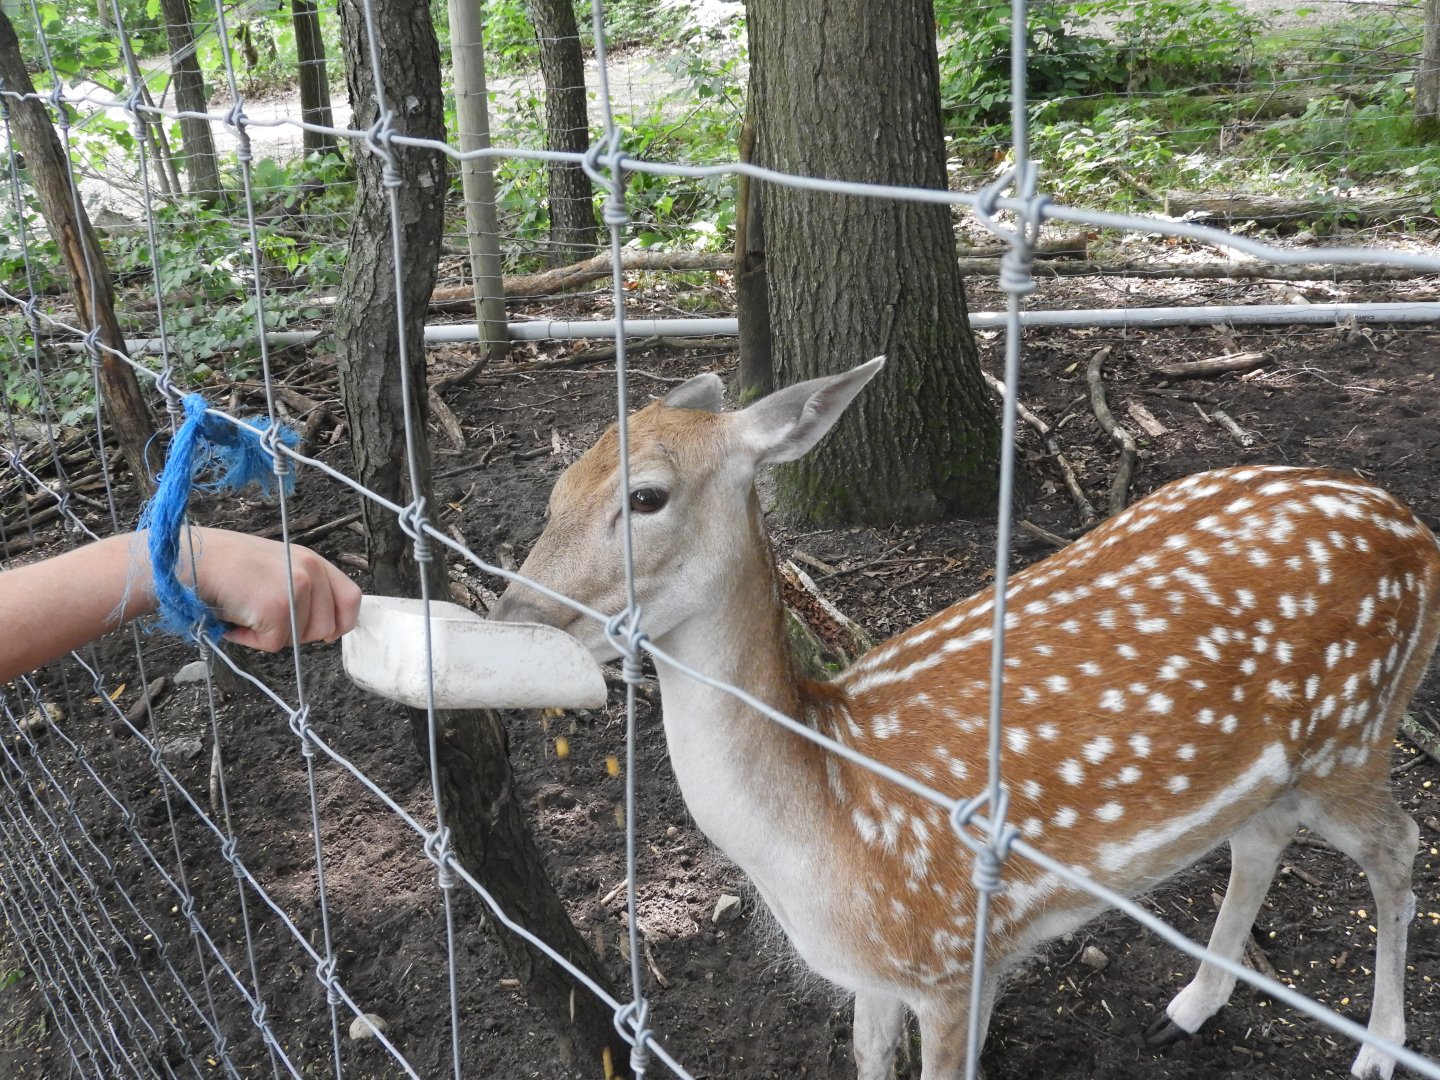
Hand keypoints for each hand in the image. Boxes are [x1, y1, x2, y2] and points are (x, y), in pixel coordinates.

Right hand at [181, 528, 362, 651]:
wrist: (190, 560)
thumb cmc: (227, 567)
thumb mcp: (279, 568)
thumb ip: (306, 590)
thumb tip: (328, 630)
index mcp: (313, 561)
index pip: (351, 599)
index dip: (340, 623)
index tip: (324, 633)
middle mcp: (310, 571)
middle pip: (326, 628)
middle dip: (296, 633)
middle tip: (264, 615)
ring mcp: (296, 588)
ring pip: (300, 639)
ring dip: (271, 635)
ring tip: (247, 611)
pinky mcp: (277, 608)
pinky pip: (274, 645)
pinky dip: (252, 640)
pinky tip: (237, 619)